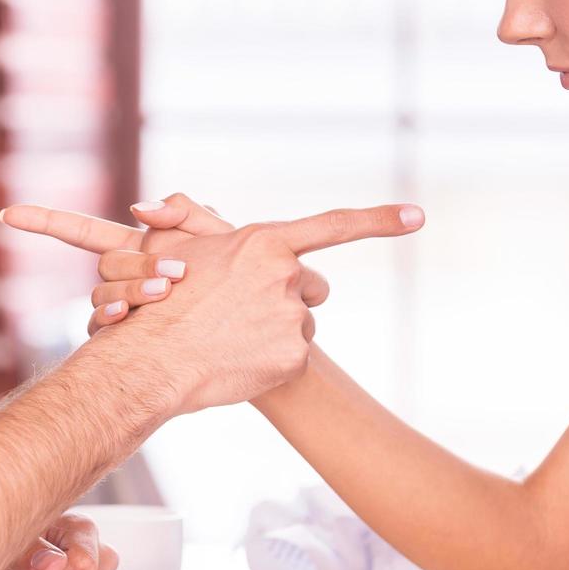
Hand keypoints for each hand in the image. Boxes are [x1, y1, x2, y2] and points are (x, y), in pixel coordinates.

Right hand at [4, 196, 425, 411]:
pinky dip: (269, 362)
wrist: (150, 360)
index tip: (418, 216)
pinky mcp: (292, 357)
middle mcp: (287, 275)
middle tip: (247, 310)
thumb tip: (167, 207)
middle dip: (291, 297)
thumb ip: (185, 217)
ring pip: (300, 324)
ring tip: (228, 339)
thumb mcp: (168, 245)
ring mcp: (293, 318)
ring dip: (274, 330)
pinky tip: (237, 362)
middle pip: (313, 287)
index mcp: (264, 241)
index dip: (379, 220)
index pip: (335, 226)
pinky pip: (292, 357)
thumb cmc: (154, 299)